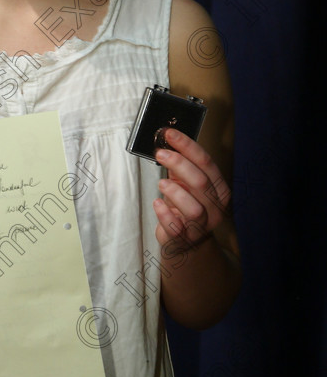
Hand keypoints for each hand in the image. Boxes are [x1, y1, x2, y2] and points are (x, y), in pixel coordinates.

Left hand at [152, 128, 230, 250]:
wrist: (187, 242)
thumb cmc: (185, 205)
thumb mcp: (187, 182)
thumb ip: (181, 164)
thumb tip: (167, 139)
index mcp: (218, 188)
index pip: (206, 162)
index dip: (187, 145)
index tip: (169, 133)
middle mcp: (214, 207)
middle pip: (201, 181)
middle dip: (179, 163)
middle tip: (160, 153)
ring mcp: (201, 226)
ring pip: (194, 208)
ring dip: (175, 192)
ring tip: (162, 183)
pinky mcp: (184, 239)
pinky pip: (176, 228)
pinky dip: (165, 214)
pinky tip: (158, 204)